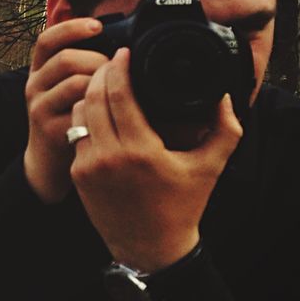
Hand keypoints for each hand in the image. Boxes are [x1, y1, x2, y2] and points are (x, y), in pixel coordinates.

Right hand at [23, 17, 109, 203]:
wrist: (48, 162)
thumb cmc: (67, 117)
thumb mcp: (66, 88)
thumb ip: (81, 66)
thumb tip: (116, 42)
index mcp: (39, 70)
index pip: (47, 39)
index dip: (71, 28)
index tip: (98, 25)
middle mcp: (34, 85)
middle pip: (66, 59)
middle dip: (98, 60)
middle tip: (116, 71)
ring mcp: (39, 107)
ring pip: (74, 82)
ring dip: (101, 83)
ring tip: (114, 91)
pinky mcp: (50, 129)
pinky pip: (80, 110)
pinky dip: (99, 106)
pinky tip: (109, 111)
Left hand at [70, 48, 242, 271]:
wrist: (151, 248)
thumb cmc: (183, 206)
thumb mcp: (210, 167)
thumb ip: (224, 128)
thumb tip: (224, 95)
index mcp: (141, 151)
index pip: (119, 94)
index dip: (119, 67)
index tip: (124, 52)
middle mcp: (109, 156)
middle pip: (94, 97)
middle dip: (101, 73)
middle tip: (113, 62)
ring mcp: (89, 166)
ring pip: (79, 113)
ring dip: (90, 94)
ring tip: (105, 83)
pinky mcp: (78, 175)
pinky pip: (75, 135)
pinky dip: (85, 118)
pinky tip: (96, 110)